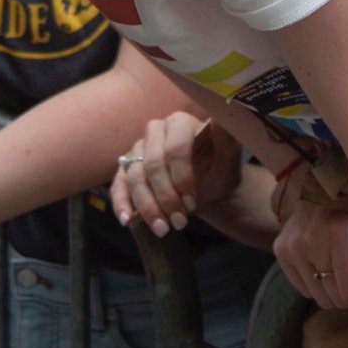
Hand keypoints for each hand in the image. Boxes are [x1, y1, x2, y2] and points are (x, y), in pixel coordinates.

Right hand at [109, 112, 239, 236]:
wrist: (208, 189)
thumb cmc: (219, 171)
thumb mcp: (229, 159)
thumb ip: (227, 138)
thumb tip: (222, 118)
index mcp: (180, 123)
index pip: (175, 148)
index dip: (182, 178)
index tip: (193, 204)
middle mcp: (155, 132)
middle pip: (152, 164)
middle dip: (165, 197)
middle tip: (180, 222)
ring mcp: (138, 150)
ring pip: (135, 177)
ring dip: (147, 206)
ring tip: (163, 229)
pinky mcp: (127, 169)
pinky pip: (118, 185)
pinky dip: (121, 204)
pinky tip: (128, 221)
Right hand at [272, 199, 347, 313]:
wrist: (325, 183)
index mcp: (341, 233)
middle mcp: (312, 240)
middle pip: (335, 299)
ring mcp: (293, 246)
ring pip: (318, 297)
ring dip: (334, 291)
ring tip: (343, 271)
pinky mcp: (281, 250)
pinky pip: (303, 289)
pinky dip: (317, 284)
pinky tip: (326, 265)